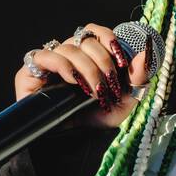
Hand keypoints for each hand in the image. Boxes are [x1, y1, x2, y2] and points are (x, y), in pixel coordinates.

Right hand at [14, 23, 153, 129]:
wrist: (70, 143)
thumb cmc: (94, 122)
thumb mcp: (123, 102)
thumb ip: (137, 79)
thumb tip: (146, 53)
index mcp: (87, 57)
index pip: (95, 32)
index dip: (109, 38)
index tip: (121, 60)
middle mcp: (67, 56)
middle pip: (84, 39)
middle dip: (102, 60)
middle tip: (110, 82)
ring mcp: (48, 63)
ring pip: (68, 47)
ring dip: (86, 67)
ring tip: (94, 90)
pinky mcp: (29, 73)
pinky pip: (44, 56)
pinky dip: (61, 64)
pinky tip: (72, 80)